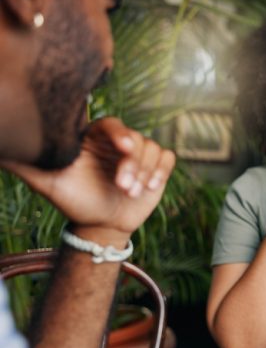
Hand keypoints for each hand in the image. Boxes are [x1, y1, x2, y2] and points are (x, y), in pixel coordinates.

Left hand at [0, 118, 174, 237]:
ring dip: (145, 172)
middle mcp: (119, 141)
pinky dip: (161, 171)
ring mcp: (139, 153)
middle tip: (123, 186)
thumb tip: (3, 148)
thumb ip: (26, 163)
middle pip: (136, 139)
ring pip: (152, 149)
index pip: (112, 124)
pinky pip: (167, 158)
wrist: (99, 224)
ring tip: (131, 192)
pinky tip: (151, 187)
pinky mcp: (157, 166)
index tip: (123, 148)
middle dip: (133, 164)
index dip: (120, 133)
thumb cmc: (73, 200)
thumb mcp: (47, 182)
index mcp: (95, 137)